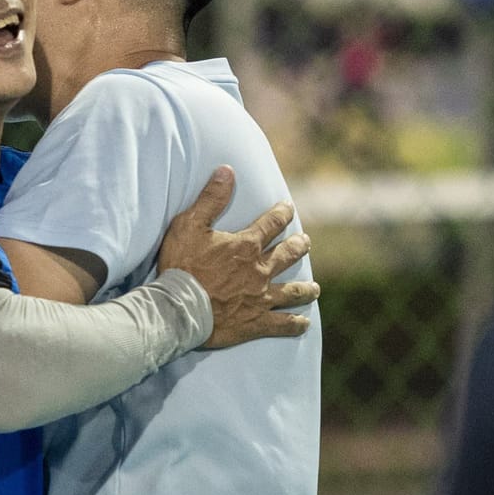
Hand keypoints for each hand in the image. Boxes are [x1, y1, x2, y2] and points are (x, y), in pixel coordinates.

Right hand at [156, 166, 318, 348]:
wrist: (178, 308)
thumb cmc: (181, 266)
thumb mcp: (189, 225)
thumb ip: (211, 198)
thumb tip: (228, 170)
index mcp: (246, 245)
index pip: (271, 224)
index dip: (282, 214)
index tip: (289, 208)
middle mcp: (260, 270)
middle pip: (288, 255)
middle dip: (299, 247)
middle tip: (306, 243)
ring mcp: (261, 298)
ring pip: (292, 291)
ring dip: (305, 288)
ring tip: (315, 288)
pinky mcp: (256, 322)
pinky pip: (282, 324)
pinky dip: (295, 324)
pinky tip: (304, 323)